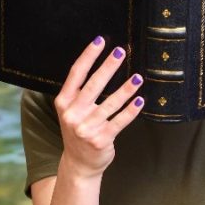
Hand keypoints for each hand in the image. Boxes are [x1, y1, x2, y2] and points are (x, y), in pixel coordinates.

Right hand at [54, 36, 143, 178]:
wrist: (79, 164)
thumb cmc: (79, 130)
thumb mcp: (71, 111)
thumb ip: (80, 92)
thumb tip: (102, 63)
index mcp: (64, 102)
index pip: (76, 74)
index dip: (88, 56)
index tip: (100, 41)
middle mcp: (73, 114)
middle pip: (93, 85)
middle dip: (108, 66)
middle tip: (121, 51)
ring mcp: (86, 128)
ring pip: (110, 104)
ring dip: (126, 89)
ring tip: (138, 77)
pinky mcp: (101, 140)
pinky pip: (119, 122)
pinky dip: (131, 111)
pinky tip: (140, 100)